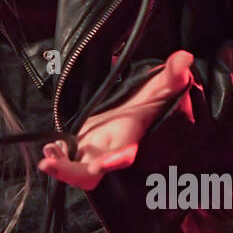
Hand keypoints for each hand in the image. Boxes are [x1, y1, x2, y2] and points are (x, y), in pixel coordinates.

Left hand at [38, 50, 194, 189]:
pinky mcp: (83, 151)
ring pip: (78, 174)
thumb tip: (185, 58)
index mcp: (128, 135)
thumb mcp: (158, 86)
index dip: (118, 159)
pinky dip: (57, 157)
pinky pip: (69, 163)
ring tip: (47, 154)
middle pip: (93, 175)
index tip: (108, 162)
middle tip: (49, 163)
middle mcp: (110, 150)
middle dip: (72, 173)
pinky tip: (50, 147)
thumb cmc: (148, 102)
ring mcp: (96, 153)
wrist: (135, 112)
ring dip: (60, 168)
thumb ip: (172, 74)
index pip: (125, 152)